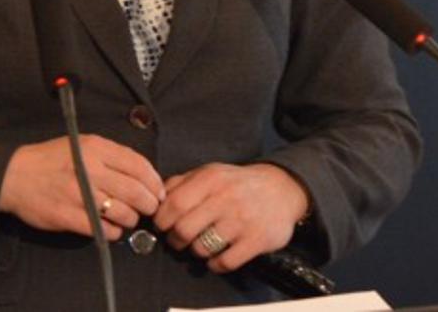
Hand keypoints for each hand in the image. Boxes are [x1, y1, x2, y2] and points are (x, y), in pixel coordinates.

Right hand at [0, 135, 165, 240]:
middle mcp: (90, 170)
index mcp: (96, 148)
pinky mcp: (69, 216)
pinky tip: (111, 229)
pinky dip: (113, 232)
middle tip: (150, 208)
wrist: (14, 175)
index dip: (155, 181)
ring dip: (131, 219)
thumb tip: (142, 175)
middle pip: (136, 191)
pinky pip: (103, 229)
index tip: (159, 191)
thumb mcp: (82, 144)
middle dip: (149, 203)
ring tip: (128, 219)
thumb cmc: (51, 159)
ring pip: (123, 213)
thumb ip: (111, 156)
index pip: (139, 165)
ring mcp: (79, 194)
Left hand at [153, 163, 309, 272]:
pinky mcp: (256, 240)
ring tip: (202, 243)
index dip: (162, 220)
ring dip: (196, 251)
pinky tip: (218, 255)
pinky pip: (224, 262)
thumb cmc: (238, 184)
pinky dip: (215, 264)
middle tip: (179, 239)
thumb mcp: (211, 173)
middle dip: (175, 240)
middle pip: (183, 229)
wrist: (281, 189)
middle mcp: (226, 198)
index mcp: (211, 179)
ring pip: (201, 248)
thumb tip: (156, 198)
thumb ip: (182, 182)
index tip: (163, 225)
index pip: (174, 204)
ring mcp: (242, 220)